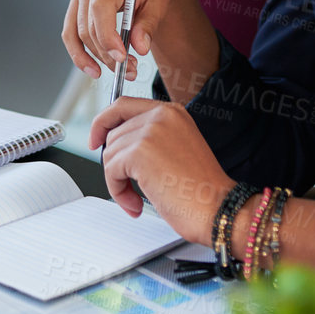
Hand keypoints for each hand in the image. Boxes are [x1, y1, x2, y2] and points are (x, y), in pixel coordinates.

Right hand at [63, 0, 182, 81]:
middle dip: (107, 53)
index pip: (101, 6)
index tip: (121, 57)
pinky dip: (79, 53)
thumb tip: (140, 47)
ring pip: (80, 32)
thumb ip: (149, 23)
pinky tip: (92, 68)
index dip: (107, 35)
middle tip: (129, 70)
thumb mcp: (160, 1)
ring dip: (97, 57)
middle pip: (90, 24)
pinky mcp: (78, 3)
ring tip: (120, 70)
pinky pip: (71, 32)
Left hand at [89, 97, 233, 236]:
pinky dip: (118, 191)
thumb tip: (116, 144)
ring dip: (118, 182)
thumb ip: (150, 138)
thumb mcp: (176, 149)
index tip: (97, 141)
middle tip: (128, 188)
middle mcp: (161, 115)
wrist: (217, 208)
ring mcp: (150, 130)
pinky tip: (136, 204)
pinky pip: (111, 170)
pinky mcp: (140, 152)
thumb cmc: (200, 190)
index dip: (104, 122)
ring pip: (110, 153)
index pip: (123, 105)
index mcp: (172, 111)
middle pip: (113, 133)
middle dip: (116, 165)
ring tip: (138, 199)